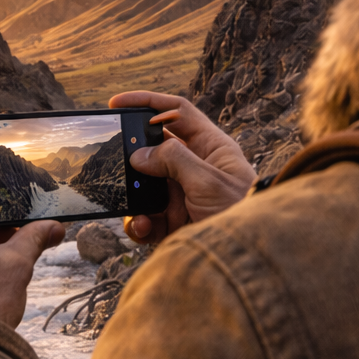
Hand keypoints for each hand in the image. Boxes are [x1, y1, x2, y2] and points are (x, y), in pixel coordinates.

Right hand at [109, 91, 254, 245]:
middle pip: (153, 149)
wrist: (246, 256)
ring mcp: (181, 194)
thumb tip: (140, 154)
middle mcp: (193, 167)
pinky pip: (145, 217)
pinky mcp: (173, 220)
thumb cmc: (240, 210)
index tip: (117, 102)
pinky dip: (139, 223)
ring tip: (134, 204)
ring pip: (144, 185)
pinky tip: (143, 227)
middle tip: (112, 158)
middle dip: (131, 154)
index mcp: (209, 147)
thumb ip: (174, 160)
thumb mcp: (208, 179)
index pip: (176, 112)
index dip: (148, 102)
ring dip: (133, 194)